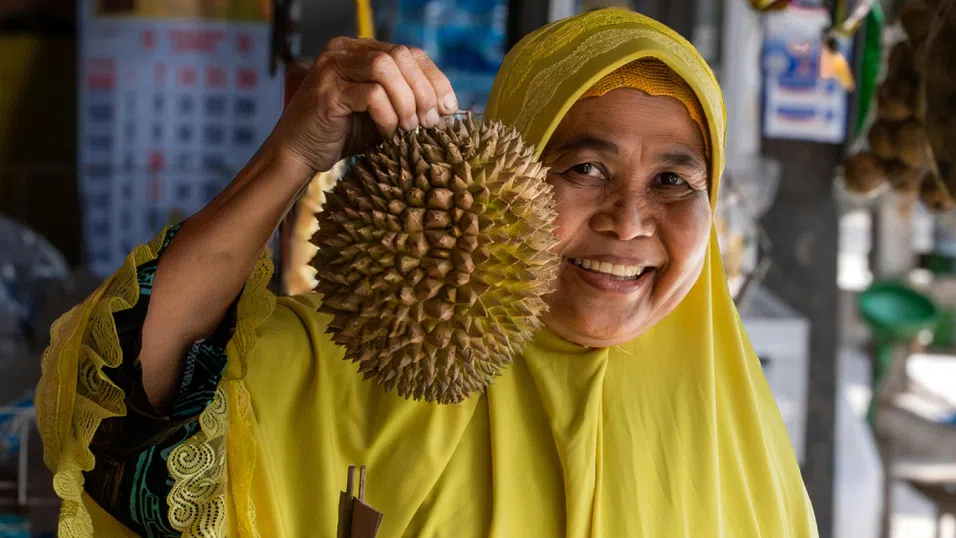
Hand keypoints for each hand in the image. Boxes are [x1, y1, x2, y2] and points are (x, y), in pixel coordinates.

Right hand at [267, 37, 458, 173]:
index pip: (410, 53)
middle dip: (424, 92)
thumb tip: (448, 106)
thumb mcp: (383, 114)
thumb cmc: (343, 136)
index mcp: (362, 50)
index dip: (435, 79)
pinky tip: (387, 134)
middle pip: (401, 56)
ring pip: (386, 68)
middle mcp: (346, 50)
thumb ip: (407, 101)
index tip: (449, 108)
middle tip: (430, 123)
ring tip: (410, 128)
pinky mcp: (327, 90)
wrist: (299, 154)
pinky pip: (371, 95)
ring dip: (406, 101)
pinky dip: (387, 116)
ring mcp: (333, 67)